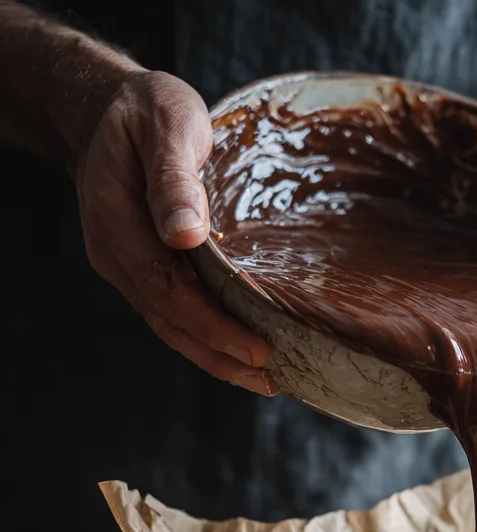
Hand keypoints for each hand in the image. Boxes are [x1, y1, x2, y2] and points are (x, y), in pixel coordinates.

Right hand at [74, 70, 274, 393]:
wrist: (107, 109)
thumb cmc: (145, 111)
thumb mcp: (166, 124)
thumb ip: (173, 178)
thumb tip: (185, 234)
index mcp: (117, 223)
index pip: (167, 291)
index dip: (212, 326)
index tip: (256, 349)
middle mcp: (116, 254)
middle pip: (170, 322)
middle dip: (221, 356)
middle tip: (272, 379)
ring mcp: (126, 265)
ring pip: (170, 325)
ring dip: (216, 357)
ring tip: (264, 379)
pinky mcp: (143, 268)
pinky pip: (173, 311)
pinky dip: (207, 336)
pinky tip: (239, 350)